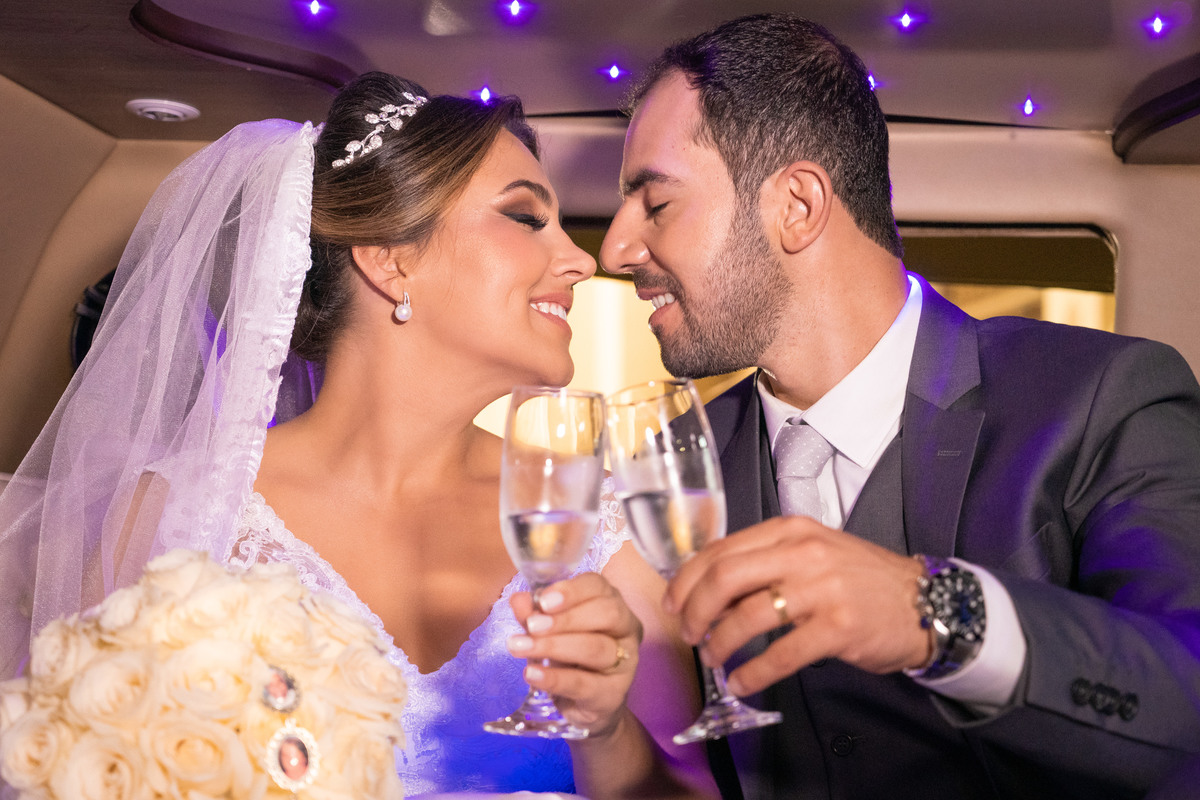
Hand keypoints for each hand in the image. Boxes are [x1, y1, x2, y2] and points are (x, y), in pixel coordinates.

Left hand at [509, 572, 643, 735]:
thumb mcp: (549, 631)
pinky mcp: (613, 694)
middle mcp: (626, 629)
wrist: (586, 705)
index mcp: (612, 603)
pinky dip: (554, 678)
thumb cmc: (571, 657)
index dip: (571, 591)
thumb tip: (519, 600)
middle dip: (566, 618)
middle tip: (532, 626)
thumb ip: (535, 614)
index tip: (542, 601)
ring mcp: (625, 663)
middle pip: (606, 613)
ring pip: (595, 648)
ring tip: (520, 648)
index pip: (598, 587)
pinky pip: (584, 684)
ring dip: (554, 646)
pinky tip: (531, 673)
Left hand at [663, 516, 931, 695]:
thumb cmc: (859, 579)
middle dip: (694, 610)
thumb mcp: (811, 551)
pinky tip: (742, 682)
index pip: (720, 550)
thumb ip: (765, 560)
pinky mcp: (838, 628)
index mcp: (789, 531)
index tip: (673, 602)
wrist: (923, 601)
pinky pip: (780, 654)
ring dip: (720, 643)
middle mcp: (803, 553)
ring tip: (715, 658)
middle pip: (724, 578)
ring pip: (747, 616)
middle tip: (688, 633)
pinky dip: (753, 673)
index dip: (687, 580)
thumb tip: (709, 585)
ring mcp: (821, 590)